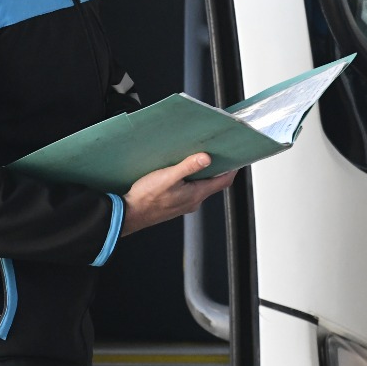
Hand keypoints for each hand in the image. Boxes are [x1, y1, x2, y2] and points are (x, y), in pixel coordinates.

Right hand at [120, 153, 235, 236]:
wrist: (129, 214)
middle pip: (213, 183)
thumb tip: (206, 158)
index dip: (232, 168)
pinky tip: (180, 170)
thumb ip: (188, 167)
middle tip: (217, 151)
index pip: (223, 181)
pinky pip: (189, 189)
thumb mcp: (168, 177)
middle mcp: (193, 201)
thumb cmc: (146, 198)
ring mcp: (184, 203)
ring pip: (201, 186)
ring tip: (197, 157)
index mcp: (196, 195)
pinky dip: (190, 179)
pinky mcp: (175, 203)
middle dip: (217, 167)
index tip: (236, 156)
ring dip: (202, 172)